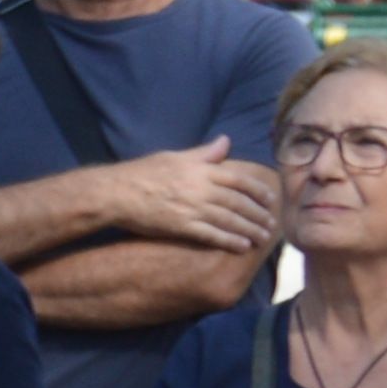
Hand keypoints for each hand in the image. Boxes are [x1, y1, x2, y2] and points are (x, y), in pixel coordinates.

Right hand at [122, 137, 281, 256]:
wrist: (115, 193)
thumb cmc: (142, 172)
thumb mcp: (174, 156)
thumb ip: (203, 153)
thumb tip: (225, 141)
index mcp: (201, 170)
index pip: (240, 180)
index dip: (259, 190)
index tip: (271, 199)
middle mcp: (201, 189)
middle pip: (240, 202)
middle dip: (259, 214)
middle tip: (271, 223)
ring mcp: (192, 209)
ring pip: (231, 220)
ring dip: (250, 229)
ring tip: (263, 237)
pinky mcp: (182, 227)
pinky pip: (212, 235)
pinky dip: (230, 241)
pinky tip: (243, 246)